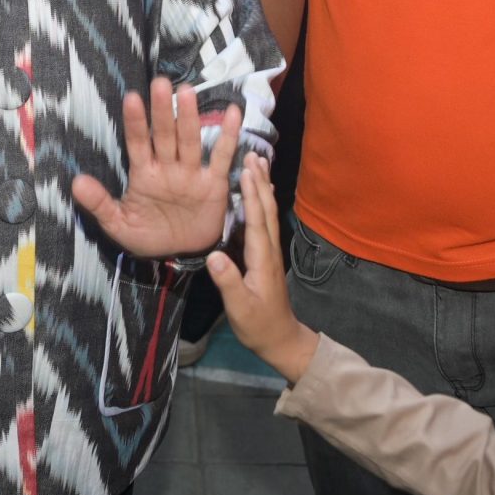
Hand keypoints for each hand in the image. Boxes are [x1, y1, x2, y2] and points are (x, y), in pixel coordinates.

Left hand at [70, 78, 241, 259]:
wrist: (181, 255)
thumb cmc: (149, 235)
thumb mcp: (119, 224)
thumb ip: (100, 204)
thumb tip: (75, 182)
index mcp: (144, 174)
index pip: (138, 143)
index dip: (135, 123)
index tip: (132, 99)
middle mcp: (168, 167)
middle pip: (164, 135)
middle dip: (162, 111)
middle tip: (160, 83)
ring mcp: (191, 173)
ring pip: (189, 141)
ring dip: (188, 118)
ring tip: (187, 93)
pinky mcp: (213, 183)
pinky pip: (222, 157)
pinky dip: (228, 136)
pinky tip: (233, 113)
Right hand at [205, 158, 318, 383]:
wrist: (280, 339)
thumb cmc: (258, 325)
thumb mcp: (240, 307)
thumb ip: (228, 282)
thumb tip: (214, 255)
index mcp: (262, 258)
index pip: (257, 220)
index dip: (252, 194)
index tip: (246, 169)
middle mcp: (269, 250)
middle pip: (267, 210)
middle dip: (260, 182)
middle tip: (253, 155)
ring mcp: (269, 252)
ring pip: (268, 213)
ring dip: (263, 188)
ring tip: (258, 164)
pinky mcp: (266, 257)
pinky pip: (264, 222)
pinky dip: (262, 202)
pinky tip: (258, 194)